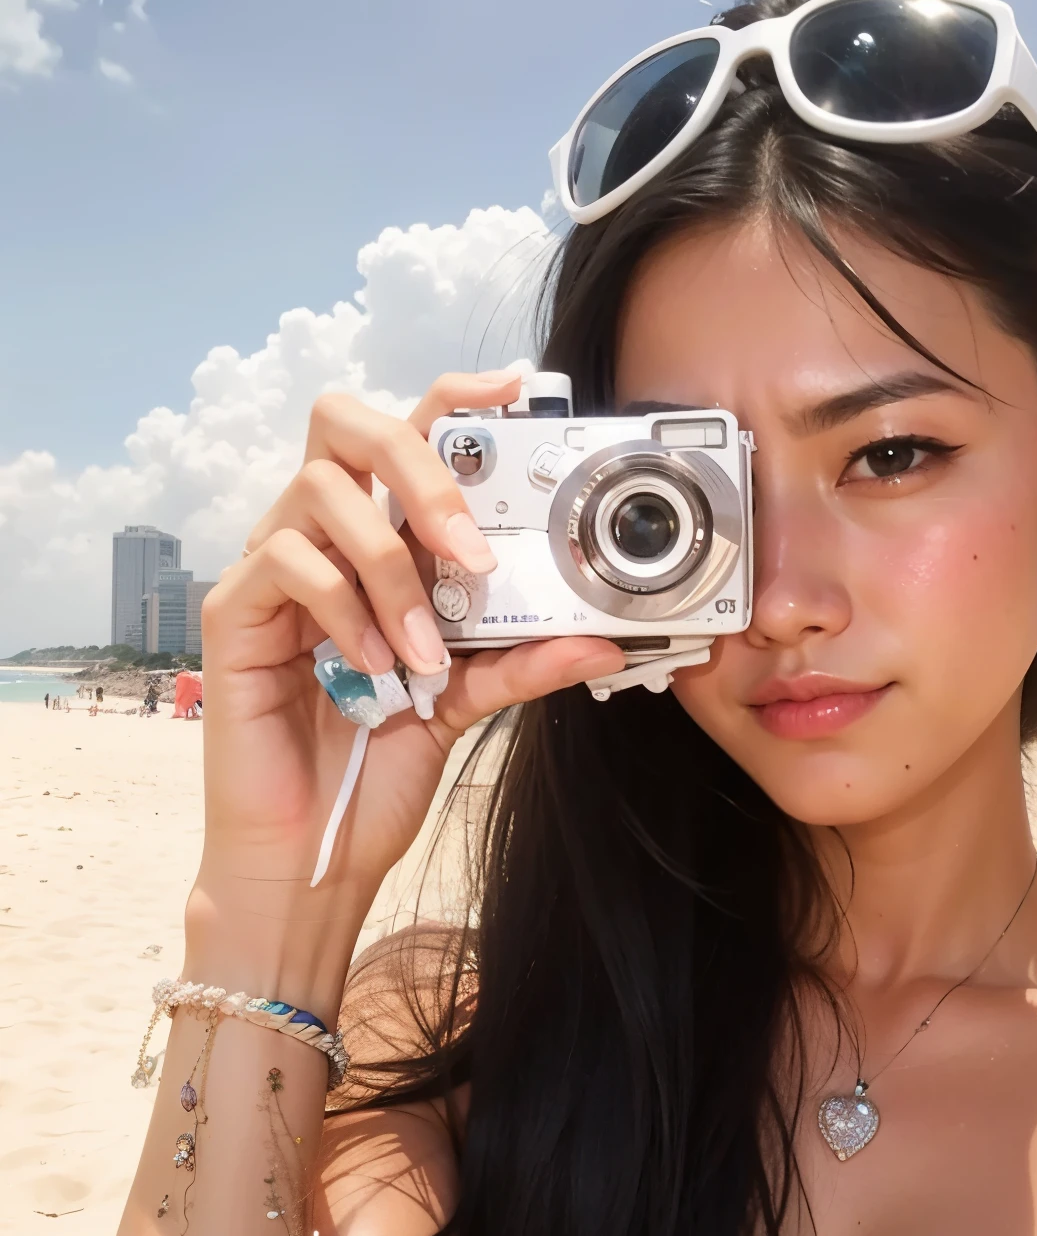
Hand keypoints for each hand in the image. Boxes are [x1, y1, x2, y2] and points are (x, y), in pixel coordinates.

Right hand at [188, 370, 623, 1007]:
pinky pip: (288, 564)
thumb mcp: (467, 702)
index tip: (516, 390)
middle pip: (347, 422)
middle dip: (419, 465)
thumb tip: (603, 639)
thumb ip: (524, 662)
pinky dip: (346, 612)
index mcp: (380, 543)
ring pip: (320, 494)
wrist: (315, 845)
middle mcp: (325, 538)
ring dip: (391, 569)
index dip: (453, 398)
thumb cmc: (377, 761)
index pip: (407, 439)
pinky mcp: (234, 611)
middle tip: (470, 545)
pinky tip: (375, 669)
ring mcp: (273, 567)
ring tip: (425, 649)